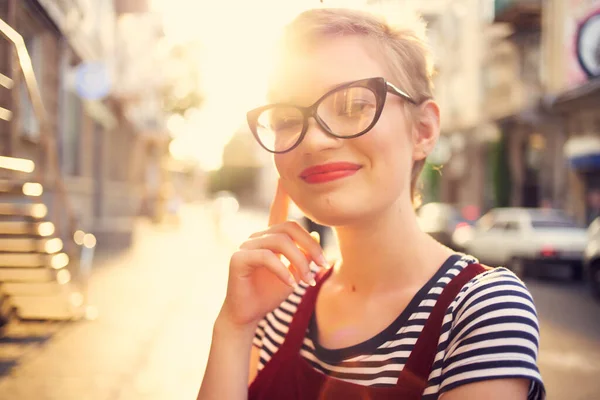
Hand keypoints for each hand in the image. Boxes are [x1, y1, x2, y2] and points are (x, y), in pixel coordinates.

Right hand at [219, 180, 327, 329]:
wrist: (248, 315)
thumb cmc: (269, 294)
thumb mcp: (293, 274)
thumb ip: (303, 255)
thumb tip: (313, 235)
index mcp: (270, 239)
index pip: (278, 212)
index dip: (282, 194)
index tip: (285, 176)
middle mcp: (256, 238)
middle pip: (289, 228)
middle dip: (310, 247)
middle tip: (322, 267)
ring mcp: (245, 246)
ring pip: (280, 242)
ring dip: (299, 262)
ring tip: (306, 281)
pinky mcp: (238, 259)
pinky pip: (267, 257)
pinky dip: (283, 271)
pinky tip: (291, 284)